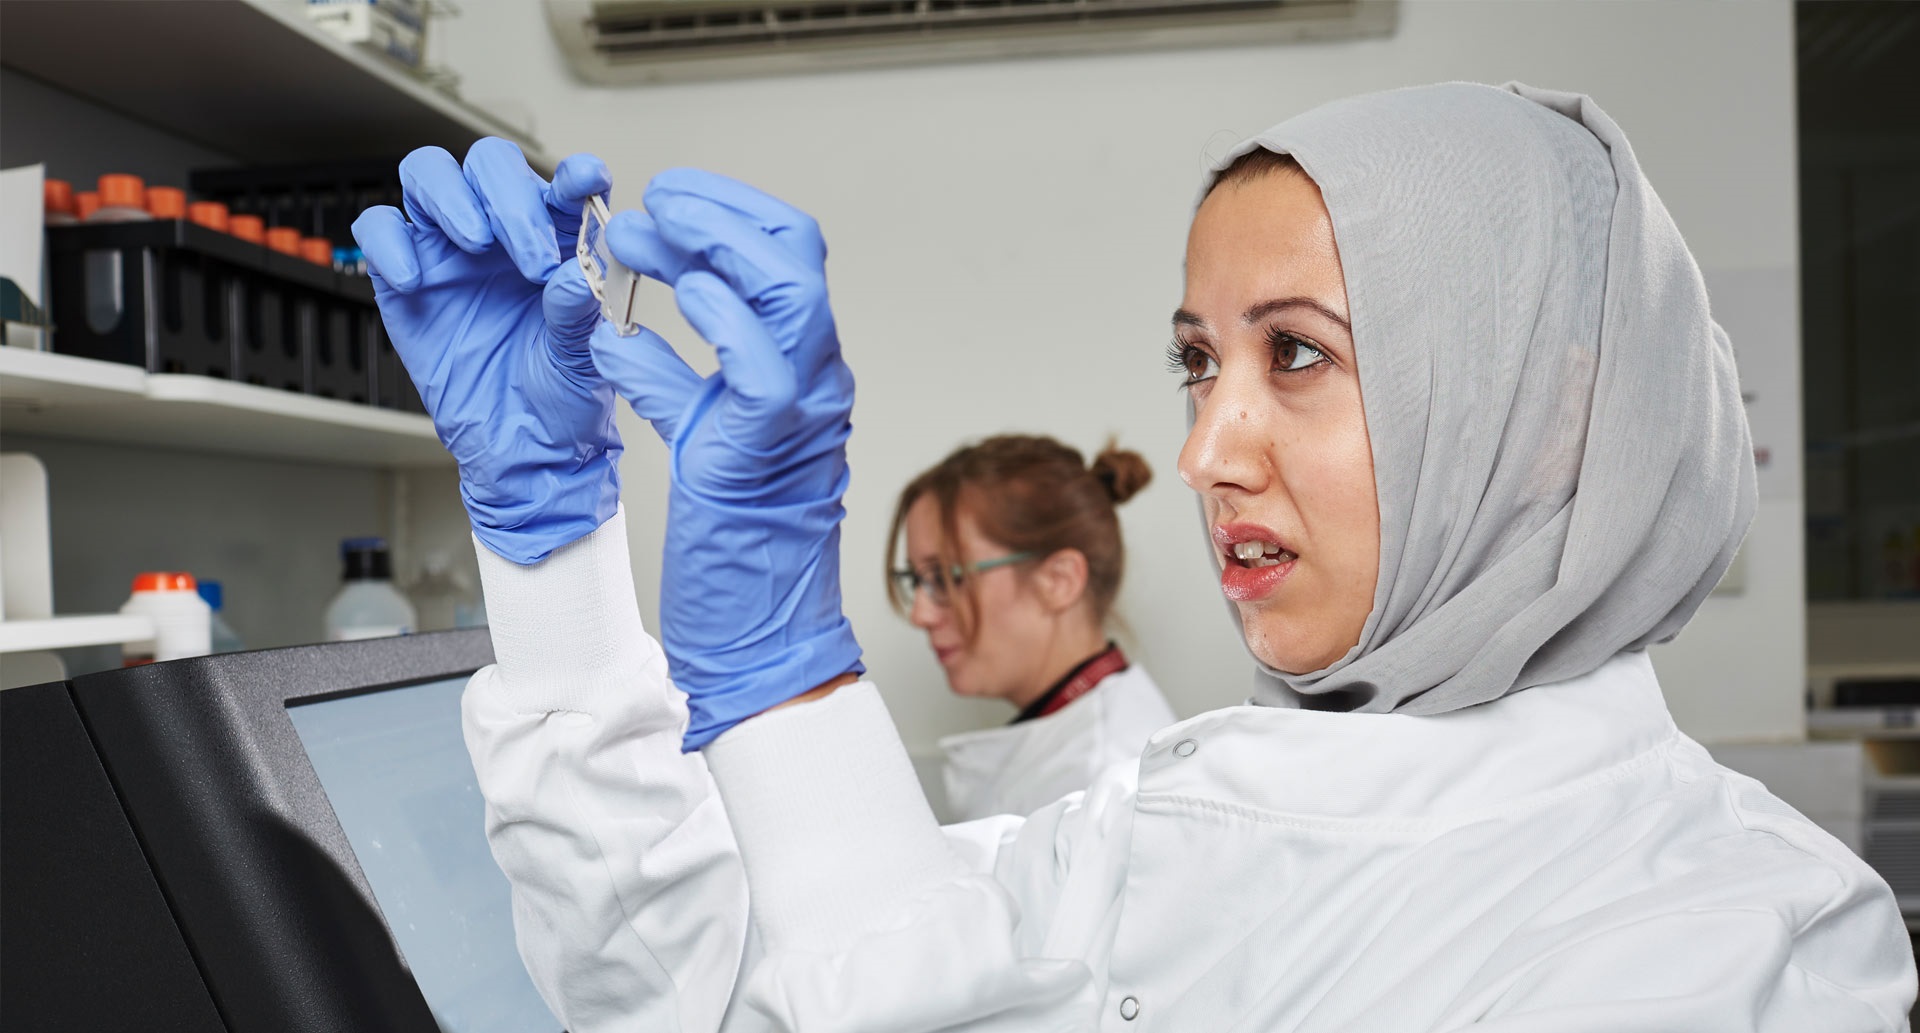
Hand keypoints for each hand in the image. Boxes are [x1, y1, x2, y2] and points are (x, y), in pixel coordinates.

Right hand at [353, 138, 622, 564]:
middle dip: (509, 196)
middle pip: (488, 165)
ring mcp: (449, 248)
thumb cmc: (562, 396)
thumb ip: (578, 314)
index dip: (575, 175)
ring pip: (429, 175)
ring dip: (451, 198)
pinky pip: (379, 229)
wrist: (521, 449)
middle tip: (529, 255)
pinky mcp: (403, 276)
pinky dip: (390, 242)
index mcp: (559, 239)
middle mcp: (503, 231)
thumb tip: (577, 274)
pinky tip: (415, 280)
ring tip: (475, 245)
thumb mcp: (583, 359)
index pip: (564, 184)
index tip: (588, 182)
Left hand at [588, 169, 863, 749]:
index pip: (791, 254)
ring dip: (706, 248)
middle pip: (796, 252)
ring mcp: (803, 412)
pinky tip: (648, 318)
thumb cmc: (736, 547)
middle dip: (715, 211)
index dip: (728, 210)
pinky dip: (705, 326)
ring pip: (788, 291)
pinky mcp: (768, 450)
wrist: (763, 634)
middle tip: (648, 205)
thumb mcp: (698, 437)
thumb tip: (619, 331)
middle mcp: (818, 379)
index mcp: (805, 370)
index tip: (666, 199)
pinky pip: (754, 366)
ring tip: (638, 240)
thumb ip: (670, 378)